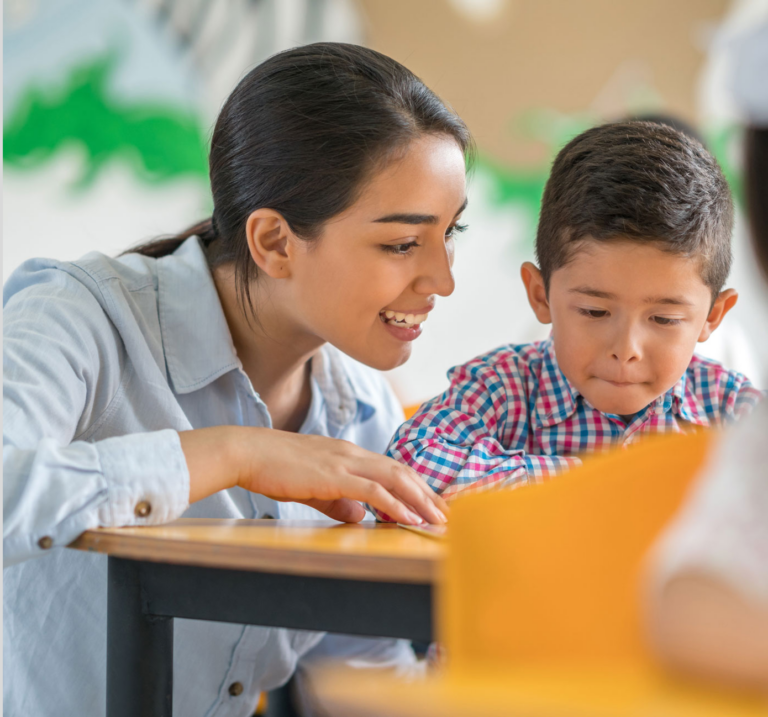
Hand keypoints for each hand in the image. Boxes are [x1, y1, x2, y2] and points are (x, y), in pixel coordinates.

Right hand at [179, 426, 448, 524]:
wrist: (247, 452)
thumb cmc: (275, 468)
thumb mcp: (313, 486)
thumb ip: (338, 500)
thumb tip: (359, 517)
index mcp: (349, 455)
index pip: (393, 470)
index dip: (417, 487)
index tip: (435, 506)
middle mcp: (353, 454)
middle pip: (403, 472)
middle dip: (429, 495)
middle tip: (448, 516)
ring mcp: (344, 462)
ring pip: (394, 478)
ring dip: (420, 500)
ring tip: (438, 520)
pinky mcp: (333, 475)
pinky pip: (372, 490)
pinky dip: (394, 504)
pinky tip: (408, 518)